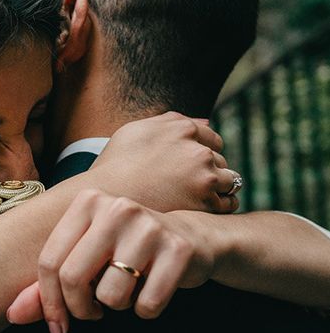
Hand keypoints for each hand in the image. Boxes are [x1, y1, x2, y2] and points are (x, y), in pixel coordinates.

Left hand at [7, 191, 216, 332]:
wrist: (189, 238)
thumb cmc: (125, 252)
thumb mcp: (84, 260)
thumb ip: (46, 288)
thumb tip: (11, 315)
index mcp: (87, 203)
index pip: (50, 261)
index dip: (48, 301)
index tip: (57, 325)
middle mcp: (116, 208)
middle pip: (73, 277)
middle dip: (79, 309)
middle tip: (92, 313)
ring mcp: (149, 226)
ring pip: (111, 295)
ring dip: (116, 307)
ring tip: (127, 290)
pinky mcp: (178, 250)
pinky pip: (147, 304)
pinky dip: (145, 310)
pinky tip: (152, 289)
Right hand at [91, 112, 238, 213]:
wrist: (104, 200)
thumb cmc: (114, 167)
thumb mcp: (134, 132)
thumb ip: (169, 122)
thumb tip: (205, 122)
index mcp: (181, 128)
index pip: (211, 138)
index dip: (200, 153)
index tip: (187, 167)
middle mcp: (197, 149)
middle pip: (220, 159)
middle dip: (209, 170)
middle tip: (186, 186)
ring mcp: (204, 176)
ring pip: (229, 180)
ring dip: (218, 188)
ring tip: (195, 200)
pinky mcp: (206, 202)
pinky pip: (228, 203)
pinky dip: (220, 206)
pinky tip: (200, 210)